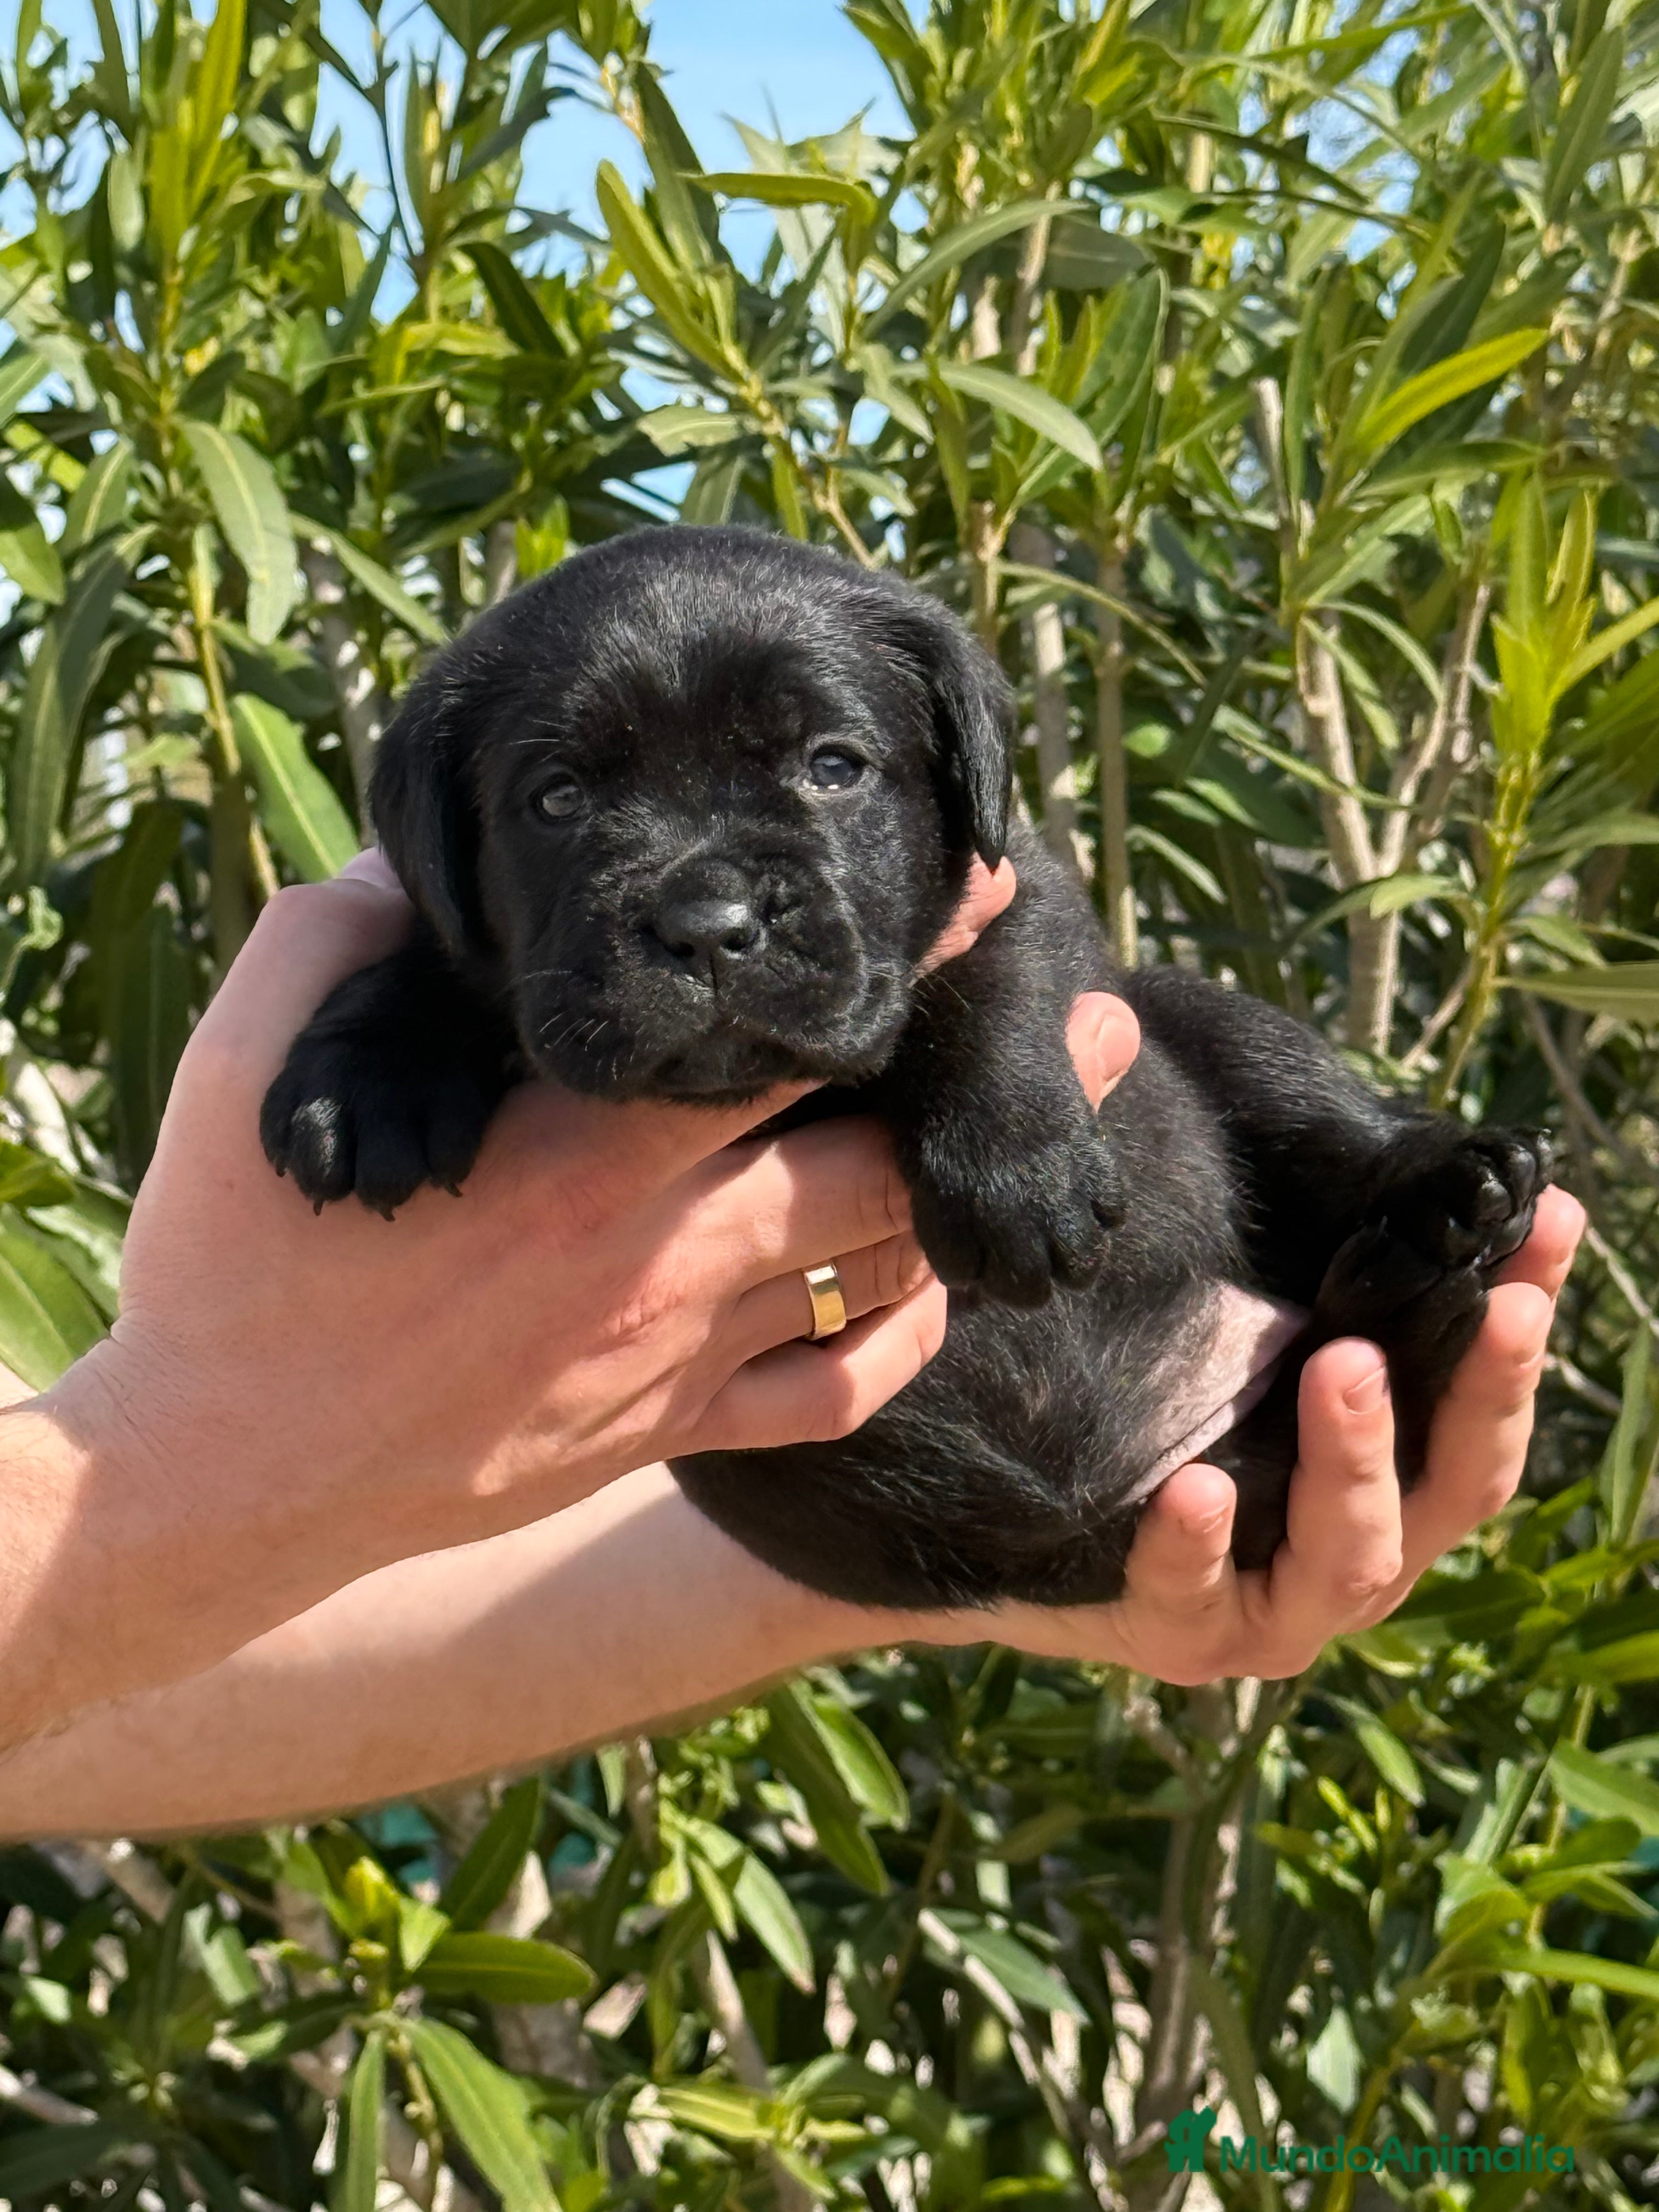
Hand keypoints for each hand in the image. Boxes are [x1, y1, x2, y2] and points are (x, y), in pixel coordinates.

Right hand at [6, 852, 1020, 1737]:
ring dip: (971, 1205)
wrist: (222, 1475)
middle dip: (999, 1087)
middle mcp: (655, 1258)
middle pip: (884, 1159)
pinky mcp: (660, 1437)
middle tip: (1090, 1017)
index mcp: (578, 1154)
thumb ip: (344, 942)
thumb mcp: (261, 1067)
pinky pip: (828, 1396)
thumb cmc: (233, 1264)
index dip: (901, 969)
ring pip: (877, 1278)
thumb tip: (414, 865)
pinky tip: (931, 1296)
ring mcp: (671, 1360)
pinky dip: (900, 1344)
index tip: (981, 903)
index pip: (785, 1040)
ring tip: (1052, 1148)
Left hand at [963, 1186, 1584, 1682]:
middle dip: (1484, 1393)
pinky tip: (1194, 1490)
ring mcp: (1285, 1605)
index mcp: (1399, 1467)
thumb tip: (1258, 1090)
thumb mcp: (1227, 1321)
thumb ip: (1275, 1235)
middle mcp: (1368, 1543)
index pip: (1484, 1390)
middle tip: (1495, 1302)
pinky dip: (1198, 1545)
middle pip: (1460, 1480)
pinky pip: (1196, 1597)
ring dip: (1356, 1461)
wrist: (1027, 1530)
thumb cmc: (1162, 1414)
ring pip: (1354, 1553)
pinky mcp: (1188, 1635)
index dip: (1527, 1311)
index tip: (1552, 1220)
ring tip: (1342, 1367)